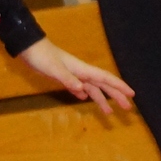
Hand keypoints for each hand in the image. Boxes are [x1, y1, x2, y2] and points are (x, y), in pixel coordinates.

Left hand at [18, 39, 134, 115]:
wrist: (28, 47)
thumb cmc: (41, 56)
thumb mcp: (54, 69)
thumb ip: (68, 79)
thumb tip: (82, 91)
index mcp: (82, 70)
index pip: (105, 78)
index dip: (119, 86)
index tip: (132, 94)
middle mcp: (81, 72)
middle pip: (103, 85)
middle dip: (116, 96)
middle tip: (127, 108)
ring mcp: (73, 75)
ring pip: (92, 88)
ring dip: (101, 99)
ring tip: (109, 113)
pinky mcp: (64, 77)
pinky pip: (79, 88)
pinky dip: (84, 94)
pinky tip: (84, 99)